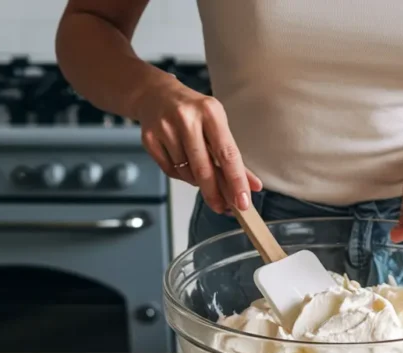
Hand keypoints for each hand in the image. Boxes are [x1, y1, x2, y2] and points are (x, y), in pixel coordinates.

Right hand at [133, 78, 262, 212]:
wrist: (156, 95)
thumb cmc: (193, 112)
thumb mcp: (217, 126)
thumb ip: (234, 157)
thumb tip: (254, 185)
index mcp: (210, 112)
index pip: (227, 153)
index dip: (236, 181)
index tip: (243, 202)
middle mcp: (186, 118)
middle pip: (204, 167)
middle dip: (215, 193)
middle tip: (223, 207)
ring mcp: (165, 128)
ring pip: (186, 172)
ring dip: (197, 181)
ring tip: (200, 173)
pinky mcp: (149, 138)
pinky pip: (170, 171)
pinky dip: (181, 175)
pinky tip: (184, 165)